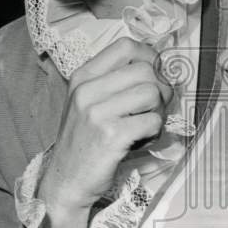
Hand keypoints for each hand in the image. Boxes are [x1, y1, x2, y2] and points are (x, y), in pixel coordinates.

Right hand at [39, 38, 172, 216]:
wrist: (65, 181)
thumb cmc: (84, 141)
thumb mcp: (87, 103)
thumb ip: (113, 82)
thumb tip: (157, 68)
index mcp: (82, 77)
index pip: (126, 46)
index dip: (150, 56)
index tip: (156, 74)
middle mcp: (87, 91)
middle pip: (145, 70)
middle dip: (161, 88)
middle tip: (156, 107)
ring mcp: (97, 113)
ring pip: (152, 93)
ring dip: (158, 111)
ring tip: (147, 125)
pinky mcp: (111, 135)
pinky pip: (152, 121)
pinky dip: (154, 132)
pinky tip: (141, 139)